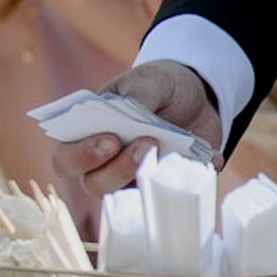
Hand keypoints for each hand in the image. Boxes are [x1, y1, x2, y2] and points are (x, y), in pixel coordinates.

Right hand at [58, 58, 223, 202]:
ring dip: (148, 178)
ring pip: (129, 197)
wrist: (196, 94)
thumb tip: (134, 113)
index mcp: (88, 134)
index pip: (67, 157)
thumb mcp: (149, 79)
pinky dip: (194, 178)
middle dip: (117, 169)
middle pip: (94, 184)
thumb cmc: (158, 84)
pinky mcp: (166, 185)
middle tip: (146, 144)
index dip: (82, 156)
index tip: (110, 140)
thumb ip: (138, 95)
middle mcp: (105, 163)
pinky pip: (176, 194)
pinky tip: (210, 157)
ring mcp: (135, 178)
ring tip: (168, 150)